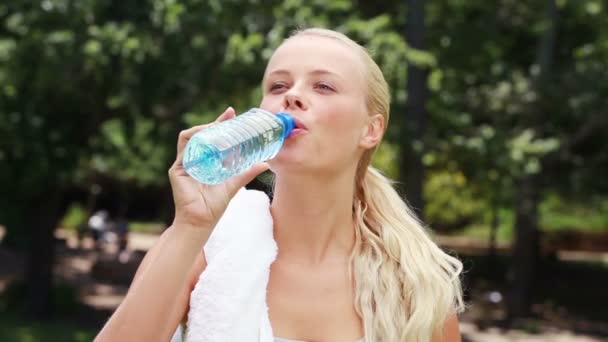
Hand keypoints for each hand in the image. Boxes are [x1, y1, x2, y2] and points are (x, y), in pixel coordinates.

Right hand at [168, 107, 269, 229]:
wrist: (201, 221)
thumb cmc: (215, 205)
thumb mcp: (234, 184)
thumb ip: (247, 172)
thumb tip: (265, 164)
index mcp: (206, 160)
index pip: (212, 136)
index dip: (221, 123)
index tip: (232, 113)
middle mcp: (194, 158)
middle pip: (201, 133)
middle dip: (214, 122)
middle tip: (229, 115)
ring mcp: (184, 163)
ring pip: (190, 137)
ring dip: (203, 128)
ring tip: (217, 125)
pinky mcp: (177, 169)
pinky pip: (184, 150)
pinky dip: (195, 142)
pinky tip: (206, 140)